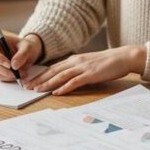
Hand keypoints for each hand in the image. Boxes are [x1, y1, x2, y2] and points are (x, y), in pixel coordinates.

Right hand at [0, 33, 42, 81]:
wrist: (29, 53)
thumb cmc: (26, 47)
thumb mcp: (28, 48)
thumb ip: (22, 55)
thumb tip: (14, 66)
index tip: (9, 65)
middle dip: (5, 71)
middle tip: (18, 73)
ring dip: (8, 76)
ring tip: (22, 73)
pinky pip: (0, 78)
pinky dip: (9, 78)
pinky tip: (19, 75)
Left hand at [23, 45, 145, 95]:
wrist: (123, 57)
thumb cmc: (107, 62)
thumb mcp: (88, 64)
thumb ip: (77, 69)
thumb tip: (66, 78)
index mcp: (74, 59)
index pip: (53, 68)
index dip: (40, 74)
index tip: (30, 81)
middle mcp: (76, 62)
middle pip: (53, 71)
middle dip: (39, 79)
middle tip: (27, 87)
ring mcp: (83, 68)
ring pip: (61, 76)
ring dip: (47, 83)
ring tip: (37, 90)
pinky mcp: (90, 74)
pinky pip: (75, 82)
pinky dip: (64, 87)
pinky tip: (57, 92)